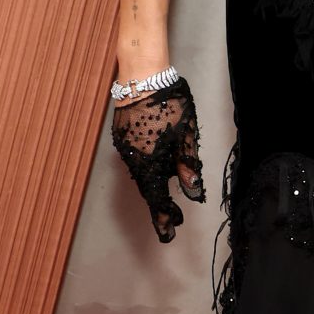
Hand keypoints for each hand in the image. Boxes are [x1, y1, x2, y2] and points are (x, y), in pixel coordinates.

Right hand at [111, 76, 205, 241]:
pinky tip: (156, 161)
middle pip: (148, 188)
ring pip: (141, 173)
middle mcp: (134, 160)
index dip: (164, 219)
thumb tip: (192, 193)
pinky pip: (135, 158)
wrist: (142, 78)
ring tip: (168, 190)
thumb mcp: (186, 136)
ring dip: (154, 183)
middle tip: (175, 218)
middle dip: (161, 204)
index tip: (169, 235)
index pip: (157, 200)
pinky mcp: (121, 136)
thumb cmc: (169, 105)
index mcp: (151, 164)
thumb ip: (188, 166)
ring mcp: (125, 148)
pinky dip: (146, 165)